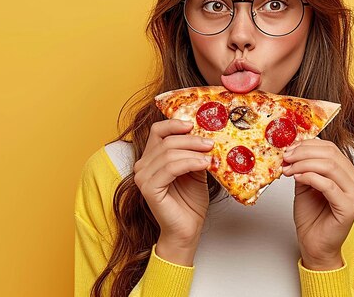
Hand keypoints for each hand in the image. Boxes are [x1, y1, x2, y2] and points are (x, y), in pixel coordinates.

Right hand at [133, 119, 213, 261]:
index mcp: (151, 158)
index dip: (174, 124)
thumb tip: (207, 135)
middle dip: (191, 139)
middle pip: (166, 140)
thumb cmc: (190, 202)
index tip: (193, 125)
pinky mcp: (149, 189)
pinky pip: (170, 168)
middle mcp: (142, 166)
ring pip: (169, 153)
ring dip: (193, 151)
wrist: (187, 229)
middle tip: (211, 143)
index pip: (157, 131)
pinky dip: (189, 163)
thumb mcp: (195, 170)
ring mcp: (143, 177)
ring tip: (210, 156)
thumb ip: (195, 153)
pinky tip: (203, 164)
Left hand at [282, 139, 353, 269]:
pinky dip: (309, 177)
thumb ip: (305, 166)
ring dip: (303, 164)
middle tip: (286, 158)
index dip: (308, 145)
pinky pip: (328, 185)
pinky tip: (297, 178)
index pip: (331, 149)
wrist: (315, 245)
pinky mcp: (350, 208)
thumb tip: (293, 150)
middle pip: (331, 154)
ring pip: (329, 166)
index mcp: (351, 174)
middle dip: (303, 153)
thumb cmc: (312, 217)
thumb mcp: (306, 184)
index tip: (289, 149)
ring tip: (288, 169)